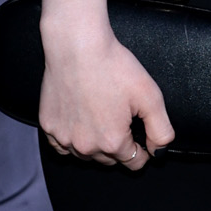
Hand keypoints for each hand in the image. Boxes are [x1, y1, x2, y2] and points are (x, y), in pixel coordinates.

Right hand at [39, 26, 173, 169]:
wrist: (77, 47)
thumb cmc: (111, 66)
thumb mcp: (150, 97)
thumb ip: (161, 130)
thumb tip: (158, 151)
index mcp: (112, 141)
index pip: (134, 162)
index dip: (143, 151)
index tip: (141, 138)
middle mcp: (86, 145)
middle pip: (110, 160)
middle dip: (120, 146)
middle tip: (121, 120)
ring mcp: (64, 137)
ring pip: (86, 155)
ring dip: (96, 145)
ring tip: (102, 117)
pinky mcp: (49, 126)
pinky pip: (62, 146)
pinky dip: (72, 140)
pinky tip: (81, 123)